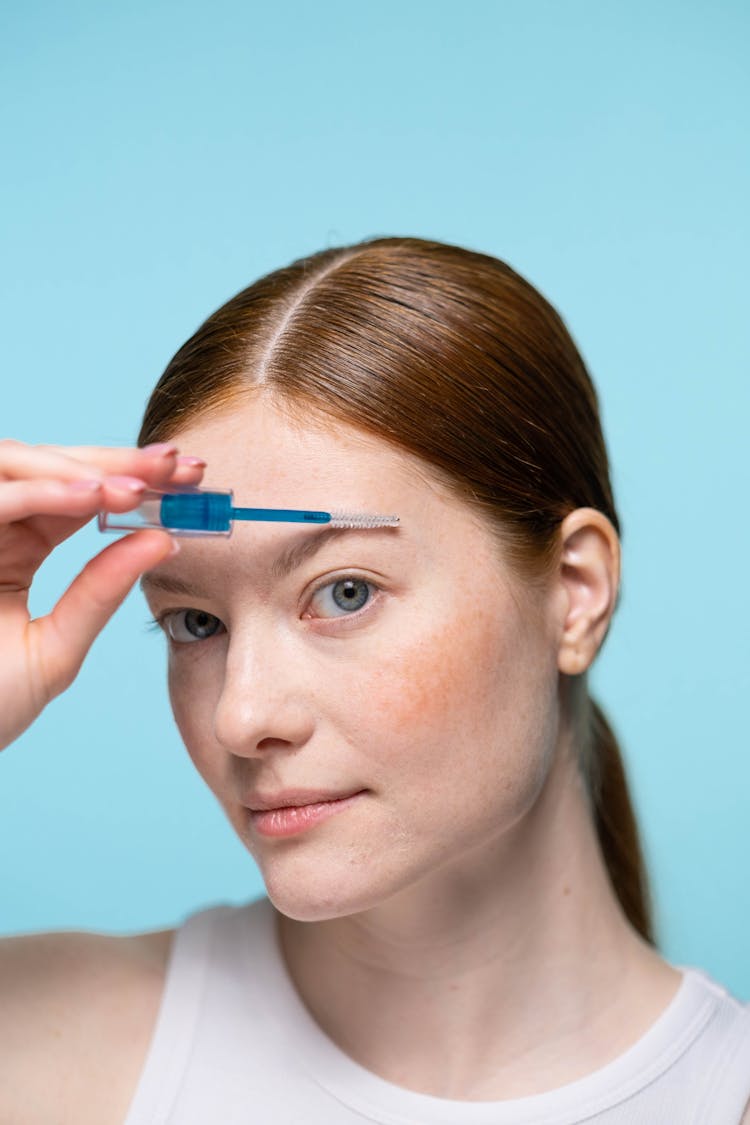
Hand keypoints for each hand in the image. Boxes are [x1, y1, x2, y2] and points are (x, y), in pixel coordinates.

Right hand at [0, 439, 205, 750]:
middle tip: (175, 466)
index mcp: (16, 547)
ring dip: (79, 470)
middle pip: (50, 466)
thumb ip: (100, 593)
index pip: (78, 496)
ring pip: (15, 462)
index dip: (133, 479)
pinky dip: (39, 491)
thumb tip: (163, 539)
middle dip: (116, 460)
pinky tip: (91, 498)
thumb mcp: (55, 650)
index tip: (191, 477)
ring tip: (134, 488)